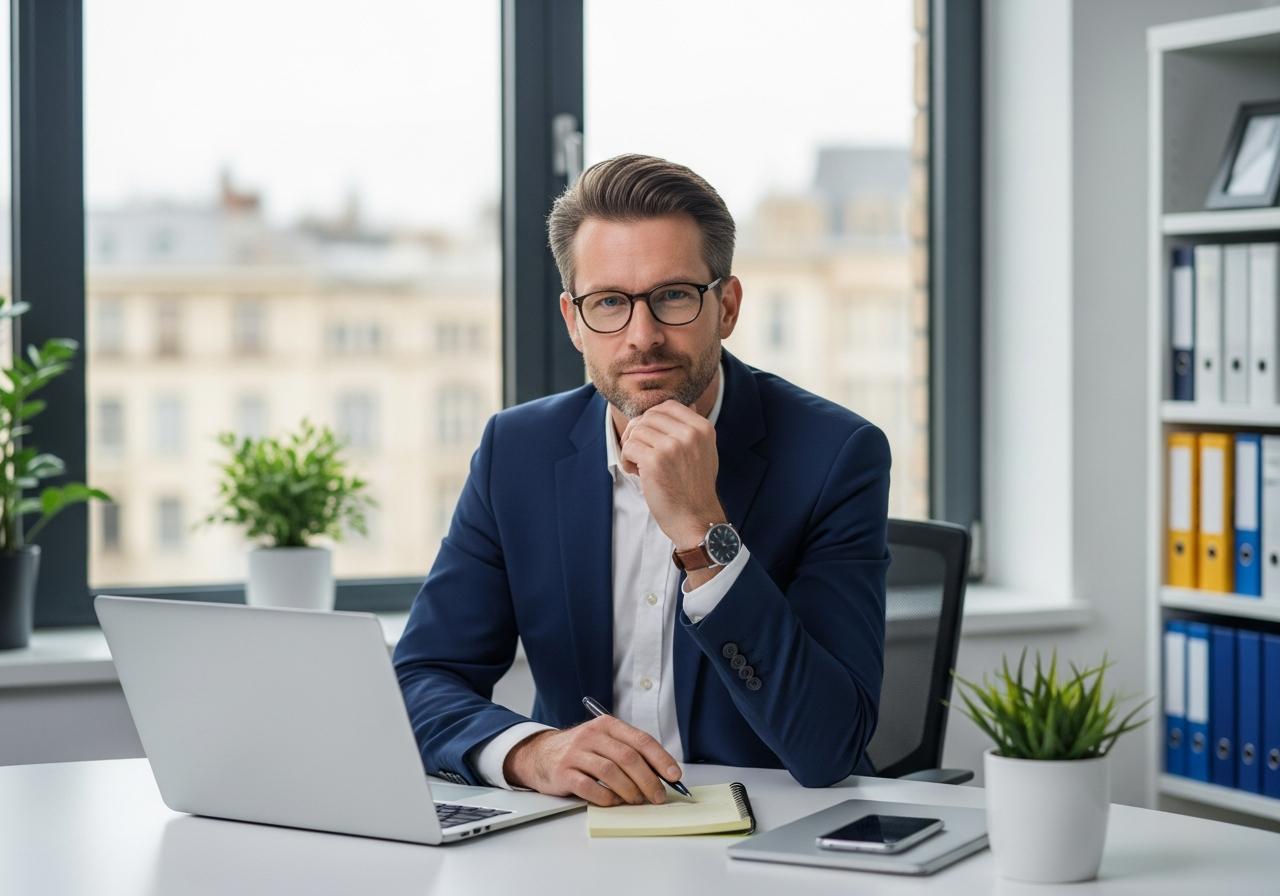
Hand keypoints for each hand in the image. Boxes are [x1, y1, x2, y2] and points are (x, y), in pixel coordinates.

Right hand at [502, 716, 683, 806]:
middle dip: (649, 780)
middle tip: (658, 796)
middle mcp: (591, 735)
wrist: (540, 754)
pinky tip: (613, 801)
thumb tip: (661, 775)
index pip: (640, 740)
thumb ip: (629, 752)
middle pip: (628, 757)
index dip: (660, 759)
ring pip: (610, 772)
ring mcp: (575, 753)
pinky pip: (589, 787)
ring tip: (636, 800)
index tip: (674, 775)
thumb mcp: (604, 742)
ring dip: (629, 790)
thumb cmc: (581, 751)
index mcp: (607, 725)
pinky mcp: (563, 772)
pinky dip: (606, 797)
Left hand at [619, 400, 723, 548]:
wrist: (695, 519)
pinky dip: (627, 460)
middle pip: (649, 416)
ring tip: (640, 466)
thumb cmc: (695, 488)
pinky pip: (628, 446)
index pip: (668, 405)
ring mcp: (672, 446)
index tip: (652, 438)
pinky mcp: (655, 461)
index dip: (653, 419)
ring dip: (632, 447)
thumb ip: (692, 429)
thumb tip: (686, 403)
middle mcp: (689, 433)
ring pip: (636, 430)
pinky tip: (637, 473)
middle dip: (639, 433)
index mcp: (702, 428)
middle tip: (642, 453)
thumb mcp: (704, 451)